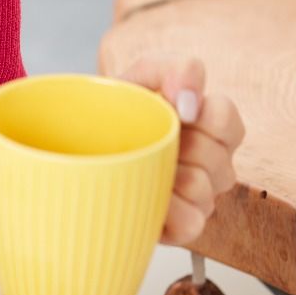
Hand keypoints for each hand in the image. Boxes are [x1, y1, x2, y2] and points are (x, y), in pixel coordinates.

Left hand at [120, 54, 245, 245]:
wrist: (68, 150)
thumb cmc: (110, 115)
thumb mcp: (138, 77)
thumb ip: (173, 67)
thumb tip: (191, 100)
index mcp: (206, 125)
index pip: (227, 118)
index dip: (201, 115)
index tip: (171, 111)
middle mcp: (210, 162)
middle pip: (217, 156)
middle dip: (177, 146)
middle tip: (144, 143)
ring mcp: (199, 196)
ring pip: (204, 189)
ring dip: (167, 176)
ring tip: (140, 169)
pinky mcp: (182, 226)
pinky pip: (192, 222)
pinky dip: (167, 209)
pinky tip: (144, 196)